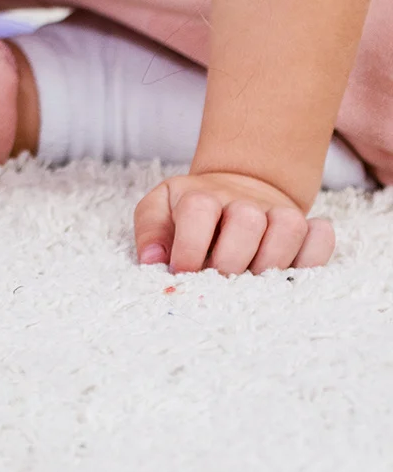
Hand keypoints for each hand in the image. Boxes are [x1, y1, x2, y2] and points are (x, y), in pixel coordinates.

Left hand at [133, 171, 333, 274]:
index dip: (191, 247)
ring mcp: (276, 211)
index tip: (183, 274)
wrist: (231, 189)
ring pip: (288, 227)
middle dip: (231, 261)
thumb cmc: (188, 210)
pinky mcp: (304, 226)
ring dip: (271, 261)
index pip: (198, 210)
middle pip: (246, 220)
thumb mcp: (159, 210)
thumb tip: (153, 261)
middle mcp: (241, 200)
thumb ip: (150, 232)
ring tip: (253, 281)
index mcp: (200, 195)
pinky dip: (314, 255)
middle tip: (220, 282)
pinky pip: (320, 237)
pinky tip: (293, 271)